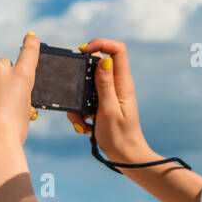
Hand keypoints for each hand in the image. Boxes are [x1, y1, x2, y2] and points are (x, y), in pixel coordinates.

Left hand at [0, 33, 38, 150]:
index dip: (30, 43)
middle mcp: (1, 71)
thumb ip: (18, 98)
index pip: (28, 52)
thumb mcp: (24, 113)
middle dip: (3, 76)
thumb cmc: (12, 132)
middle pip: (2, 65)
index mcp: (22, 77)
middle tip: (2, 97)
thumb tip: (10, 97)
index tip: (30, 36)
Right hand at [66, 38, 152, 162]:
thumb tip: (104, 59)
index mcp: (123, 83)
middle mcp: (118, 86)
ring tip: (81, 120)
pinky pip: (86, 100)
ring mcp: (110, 95)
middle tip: (75, 94)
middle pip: (98, 64)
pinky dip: (81, 112)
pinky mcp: (103, 105)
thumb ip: (105, 85)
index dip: (100, 44)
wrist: (126, 158)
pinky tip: (84, 126)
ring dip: (79, 100)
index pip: (117, 50)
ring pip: (88, 84)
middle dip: (81, 77)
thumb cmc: (120, 137)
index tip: (82, 52)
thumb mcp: (108, 110)